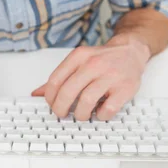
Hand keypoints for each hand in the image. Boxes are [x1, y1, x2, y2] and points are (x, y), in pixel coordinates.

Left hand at [30, 37, 149, 120]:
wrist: (130, 51)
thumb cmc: (102, 59)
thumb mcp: (78, 61)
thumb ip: (59, 77)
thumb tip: (37, 94)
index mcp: (79, 56)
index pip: (55, 80)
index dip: (50, 98)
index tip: (52, 105)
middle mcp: (93, 64)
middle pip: (68, 91)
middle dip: (61, 109)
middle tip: (63, 115)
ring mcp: (110, 75)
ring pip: (87, 101)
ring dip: (80, 114)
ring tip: (82, 115)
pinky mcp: (125, 88)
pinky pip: (108, 109)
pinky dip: (101, 115)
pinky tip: (100, 112)